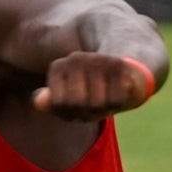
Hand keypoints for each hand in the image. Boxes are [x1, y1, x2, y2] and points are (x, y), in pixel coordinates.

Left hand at [32, 52, 154, 120]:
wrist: (132, 66)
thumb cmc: (96, 89)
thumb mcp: (71, 98)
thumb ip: (53, 102)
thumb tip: (39, 102)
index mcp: (58, 66)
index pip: (58, 104)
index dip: (70, 112)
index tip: (78, 104)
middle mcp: (76, 59)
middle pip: (76, 105)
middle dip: (86, 111)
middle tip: (95, 102)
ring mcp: (96, 60)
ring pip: (95, 103)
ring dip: (104, 107)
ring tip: (108, 95)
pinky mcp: (119, 65)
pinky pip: (116, 100)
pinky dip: (119, 102)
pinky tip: (121, 91)